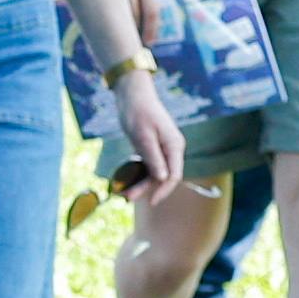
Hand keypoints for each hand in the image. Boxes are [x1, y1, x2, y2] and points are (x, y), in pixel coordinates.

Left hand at [105, 69, 188, 203]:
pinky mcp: (152, 148)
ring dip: (141, 183)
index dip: (164, 190)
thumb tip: (163, 178)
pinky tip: (126, 181)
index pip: (174, 175)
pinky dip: (138, 174)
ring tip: (124, 193)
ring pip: (154, 173)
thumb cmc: (138, 113)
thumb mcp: (143, 137)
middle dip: (147, 189)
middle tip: (127, 198)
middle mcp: (171, 149)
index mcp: (174, 146)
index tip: (151, 201)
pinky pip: (148, 166)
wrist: (133, 95)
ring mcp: (162, 149)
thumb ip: (153, 158)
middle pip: (163, 176)